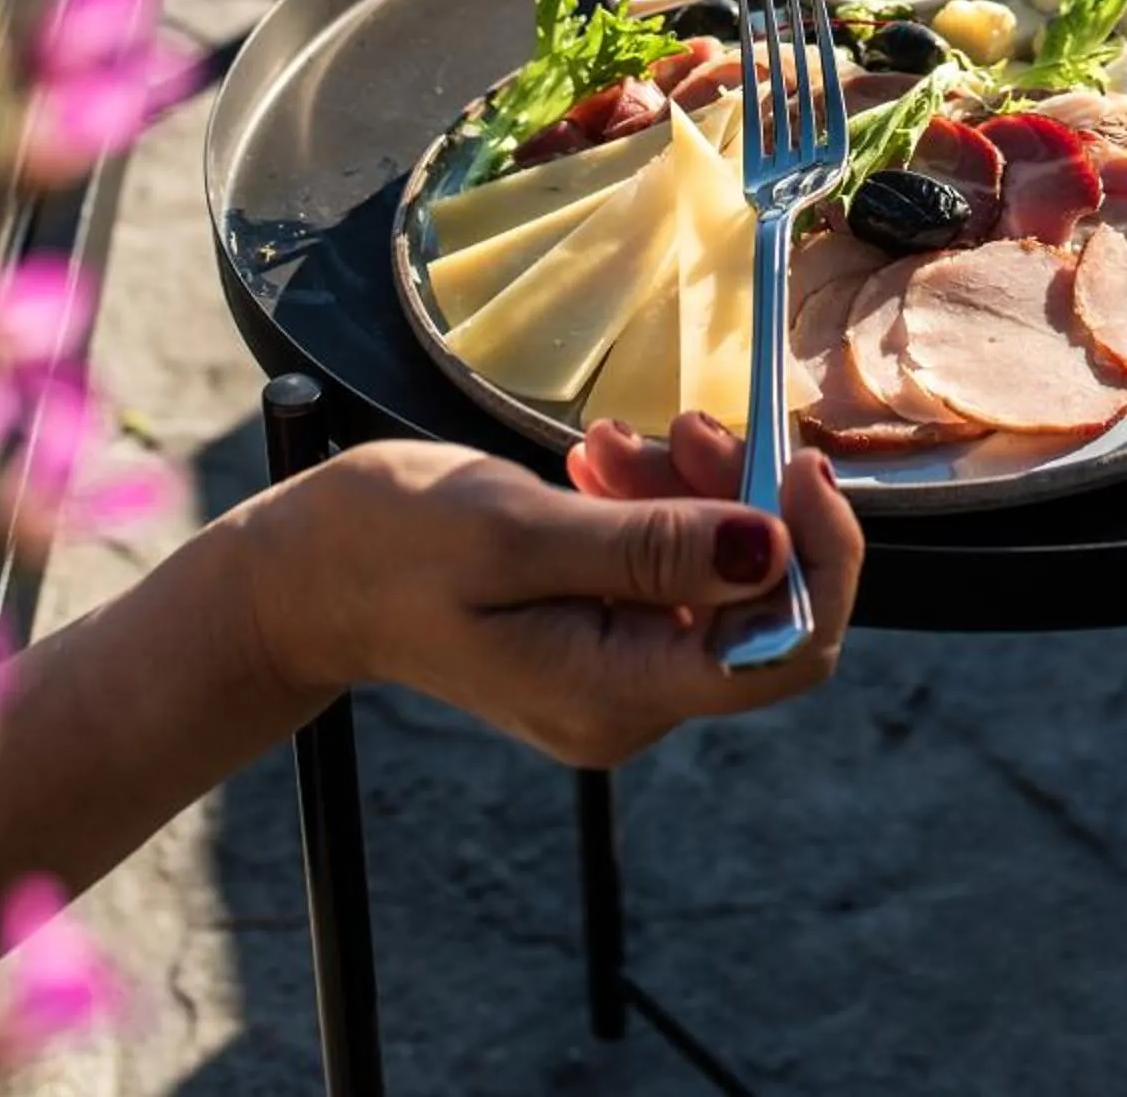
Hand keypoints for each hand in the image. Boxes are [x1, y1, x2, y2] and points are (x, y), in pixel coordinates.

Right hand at [243, 416, 861, 769]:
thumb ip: (647, 548)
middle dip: (740, 500)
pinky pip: (668, 563)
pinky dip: (655, 502)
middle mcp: (634, 702)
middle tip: (678, 424)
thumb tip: (771, 548)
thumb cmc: (391, 548)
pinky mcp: (601, 632)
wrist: (307, 574)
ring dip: (688, 490)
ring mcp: (618, 671)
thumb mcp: (520, 531)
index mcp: (621, 695)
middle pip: (760, 600)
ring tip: (611, 443)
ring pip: (717, 570)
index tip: (794, 457)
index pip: (788, 648)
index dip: (820, 551)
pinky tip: (601, 465)